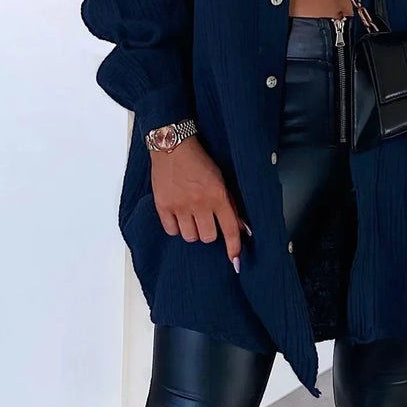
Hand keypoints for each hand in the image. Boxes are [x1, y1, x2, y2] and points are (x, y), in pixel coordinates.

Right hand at [151, 136, 250, 271]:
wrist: (172, 145)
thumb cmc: (198, 160)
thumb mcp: (221, 179)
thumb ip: (231, 204)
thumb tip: (243, 227)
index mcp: (217, 195)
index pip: (230, 229)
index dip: (234, 248)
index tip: (236, 261)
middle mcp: (199, 203)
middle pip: (209, 237)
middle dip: (210, 231)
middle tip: (207, 219)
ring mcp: (180, 206)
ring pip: (191, 237)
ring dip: (193, 230)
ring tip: (192, 216)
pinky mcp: (163, 206)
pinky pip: (172, 231)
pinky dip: (176, 227)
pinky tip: (179, 216)